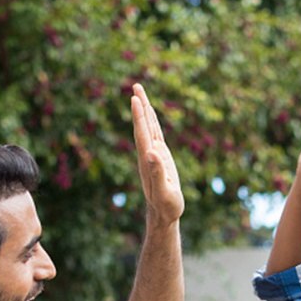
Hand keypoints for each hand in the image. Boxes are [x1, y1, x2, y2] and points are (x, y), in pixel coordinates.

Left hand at [131, 83, 184, 223]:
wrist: (164, 214)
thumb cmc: (166, 206)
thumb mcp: (164, 192)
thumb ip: (157, 173)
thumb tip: (151, 153)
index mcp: (148, 160)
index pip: (142, 134)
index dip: (139, 117)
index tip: (135, 99)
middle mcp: (148, 154)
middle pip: (143, 126)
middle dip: (139, 106)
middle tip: (136, 86)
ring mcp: (153, 154)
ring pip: (148, 127)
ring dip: (144, 110)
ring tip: (140, 93)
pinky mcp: (160, 157)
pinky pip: (156, 134)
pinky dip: (152, 121)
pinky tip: (150, 114)